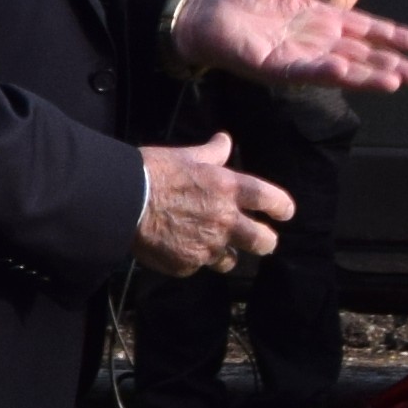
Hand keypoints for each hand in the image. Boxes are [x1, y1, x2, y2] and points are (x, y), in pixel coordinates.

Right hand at [134, 136, 292, 277]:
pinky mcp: (187, 265)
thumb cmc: (154, 172)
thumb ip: (212, 153)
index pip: (271, 200)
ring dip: (225, 254)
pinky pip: (197, 266)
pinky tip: (177, 247)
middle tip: (262, 241)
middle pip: (263, 241)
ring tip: (211, 247)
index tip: (284, 213)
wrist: (123, 202)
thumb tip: (225, 140)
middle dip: (266, 242)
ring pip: (230, 261)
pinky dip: (191, 259)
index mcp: (229, 189)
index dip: (282, 208)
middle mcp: (225, 221)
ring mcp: (207, 246)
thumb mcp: (186, 156)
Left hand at [172, 0, 407, 93]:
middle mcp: (315, 41)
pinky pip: (304, 70)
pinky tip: (346, 71)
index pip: (364, 28)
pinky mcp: (275, 66)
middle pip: (361, 54)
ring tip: (394, 82)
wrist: (206, 10)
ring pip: (341, 68)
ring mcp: (297, 56)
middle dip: (390, 66)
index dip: (390, 35)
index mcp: (321, 18)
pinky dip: (326, 71)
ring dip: (367, 76)